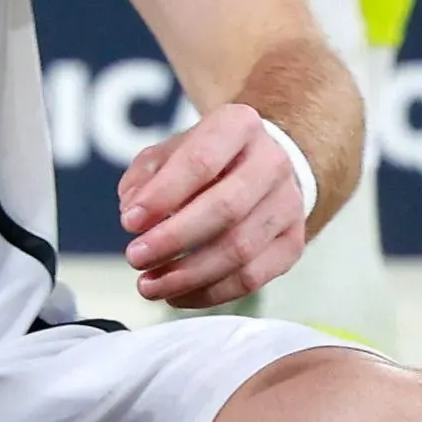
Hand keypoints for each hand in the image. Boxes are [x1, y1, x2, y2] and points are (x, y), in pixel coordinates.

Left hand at [117, 103, 310, 307]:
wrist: (262, 168)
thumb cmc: (207, 160)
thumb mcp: (170, 152)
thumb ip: (145, 176)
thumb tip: (132, 208)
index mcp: (239, 127)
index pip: (201, 162)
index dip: (163, 196)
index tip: (129, 222)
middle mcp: (272, 163)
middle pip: (225, 209)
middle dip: (173, 239)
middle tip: (135, 258)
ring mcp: (288, 205)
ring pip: (240, 250)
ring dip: (188, 275)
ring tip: (148, 285)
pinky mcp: (292, 244)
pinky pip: (253, 277)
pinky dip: (210, 293)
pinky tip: (177, 294)